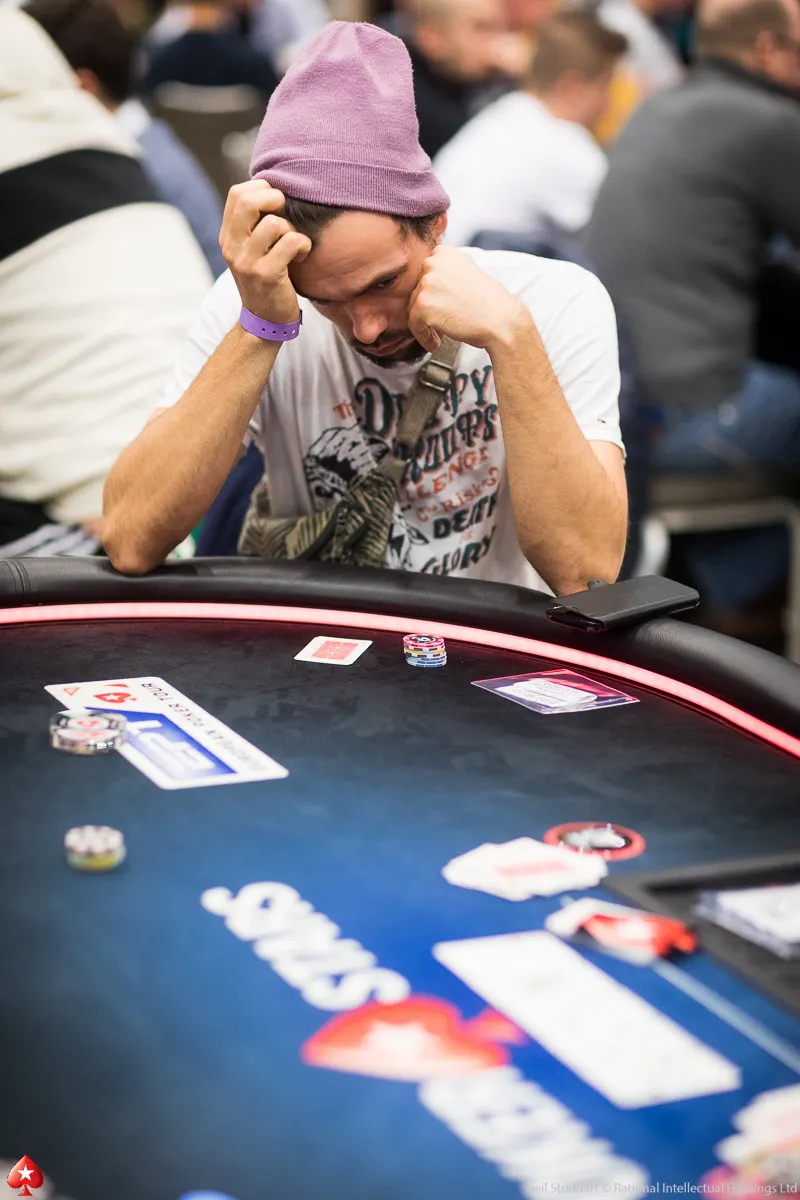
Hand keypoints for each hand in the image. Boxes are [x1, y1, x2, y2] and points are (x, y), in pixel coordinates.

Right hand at [219, 181, 311, 323]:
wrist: (264, 320)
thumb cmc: (265, 280)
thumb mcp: (249, 251)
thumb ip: (252, 224)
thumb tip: (271, 189)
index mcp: (227, 237)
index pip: (236, 193)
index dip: (261, 188)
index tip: (275, 201)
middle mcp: (232, 248)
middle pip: (248, 201)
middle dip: (275, 198)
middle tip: (286, 213)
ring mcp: (248, 262)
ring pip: (274, 223)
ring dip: (291, 229)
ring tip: (293, 243)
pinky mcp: (267, 275)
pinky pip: (292, 242)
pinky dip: (303, 245)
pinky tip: (300, 256)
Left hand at [408, 246, 527, 353]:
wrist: (501, 320)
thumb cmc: (488, 303)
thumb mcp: (467, 273)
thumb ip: (446, 272)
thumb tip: (428, 281)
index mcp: (443, 253)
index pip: (425, 276)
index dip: (433, 295)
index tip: (443, 306)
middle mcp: (433, 262)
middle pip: (416, 292)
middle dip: (429, 310)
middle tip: (443, 322)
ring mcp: (426, 283)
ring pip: (413, 308)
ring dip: (425, 324)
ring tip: (441, 334)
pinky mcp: (423, 304)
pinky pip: (414, 325)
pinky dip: (423, 337)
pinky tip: (436, 342)